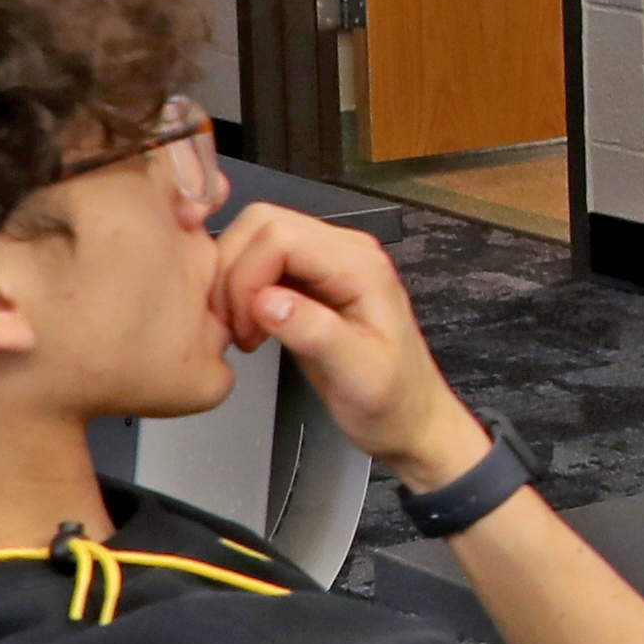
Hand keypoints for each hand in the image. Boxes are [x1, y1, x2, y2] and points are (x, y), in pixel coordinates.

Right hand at [210, 203, 488, 489]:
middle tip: (236, 328)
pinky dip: (242, 289)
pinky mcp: (311, 277)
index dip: (246, 277)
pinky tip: (250, 327)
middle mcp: (345, 251)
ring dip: (234, 281)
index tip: (245, 327)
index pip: (279, 236)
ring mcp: (327, 261)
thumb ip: (315, 333)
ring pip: (257, 238)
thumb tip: (266, 301)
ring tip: (244, 331)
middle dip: (234, 273)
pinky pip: (263, 261)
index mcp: (360, 265)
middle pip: (263, 224)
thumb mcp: (358, 375)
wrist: (409, 418)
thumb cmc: (392, 401)